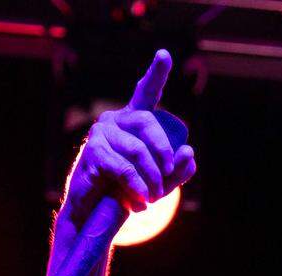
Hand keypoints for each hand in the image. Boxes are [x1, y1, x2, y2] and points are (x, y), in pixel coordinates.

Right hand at [62, 49, 196, 226]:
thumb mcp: (164, 182)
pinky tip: (140, 203)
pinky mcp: (93, 154)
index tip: (164, 55)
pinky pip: (125, 169)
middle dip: (164, 154)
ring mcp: (101, 135)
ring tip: (152, 197)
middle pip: (149, 123)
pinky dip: (138, 188)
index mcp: (134, 122)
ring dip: (152, 179)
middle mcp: (115, 121)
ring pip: (138, 151)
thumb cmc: (132, 192)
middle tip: (165, 181)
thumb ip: (181, 169)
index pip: (146, 93)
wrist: (99, 213)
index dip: (156, 74)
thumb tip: (188, 151)